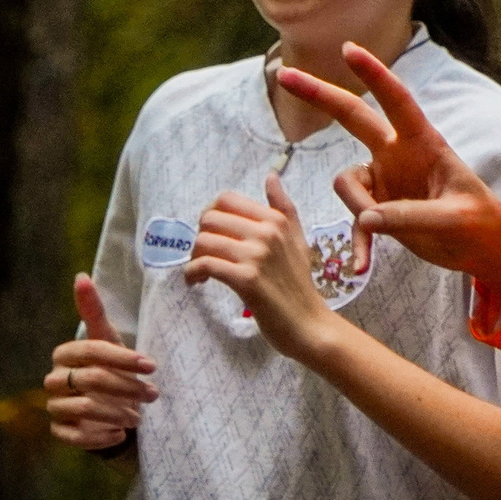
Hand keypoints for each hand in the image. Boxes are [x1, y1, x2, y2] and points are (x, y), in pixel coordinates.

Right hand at [45, 274, 156, 451]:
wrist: (110, 406)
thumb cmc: (112, 368)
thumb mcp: (108, 339)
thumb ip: (93, 310)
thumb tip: (80, 275)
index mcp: (65, 353)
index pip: (94, 351)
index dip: (124, 358)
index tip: (152, 365)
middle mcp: (54, 379)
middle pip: (92, 379)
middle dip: (127, 386)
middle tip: (154, 394)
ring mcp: (54, 406)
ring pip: (84, 408)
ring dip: (117, 412)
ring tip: (139, 416)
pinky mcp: (59, 431)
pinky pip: (76, 436)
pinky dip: (100, 436)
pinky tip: (119, 434)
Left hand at [183, 176, 337, 362]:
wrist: (308, 323)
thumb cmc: (299, 284)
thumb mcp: (297, 239)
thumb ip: (283, 207)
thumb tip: (271, 176)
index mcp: (276, 219)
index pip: (226, 199)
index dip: (210, 215)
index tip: (212, 235)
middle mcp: (267, 232)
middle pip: (209, 218)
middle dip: (200, 236)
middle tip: (204, 255)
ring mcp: (256, 255)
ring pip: (203, 241)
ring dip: (193, 257)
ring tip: (200, 272)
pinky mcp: (246, 280)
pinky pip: (204, 265)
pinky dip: (192, 273)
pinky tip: (197, 282)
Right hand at [278, 42, 500, 296]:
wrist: (483, 249)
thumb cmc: (480, 224)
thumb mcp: (452, 220)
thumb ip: (410, 216)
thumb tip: (366, 219)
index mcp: (424, 143)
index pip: (396, 101)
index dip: (373, 74)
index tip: (348, 49)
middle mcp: (399, 154)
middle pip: (353, 117)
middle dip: (320, 94)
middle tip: (282, 74)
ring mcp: (386, 179)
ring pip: (346, 182)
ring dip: (357, 208)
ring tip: (383, 234)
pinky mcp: (380, 207)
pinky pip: (355, 220)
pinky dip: (359, 242)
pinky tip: (362, 266)